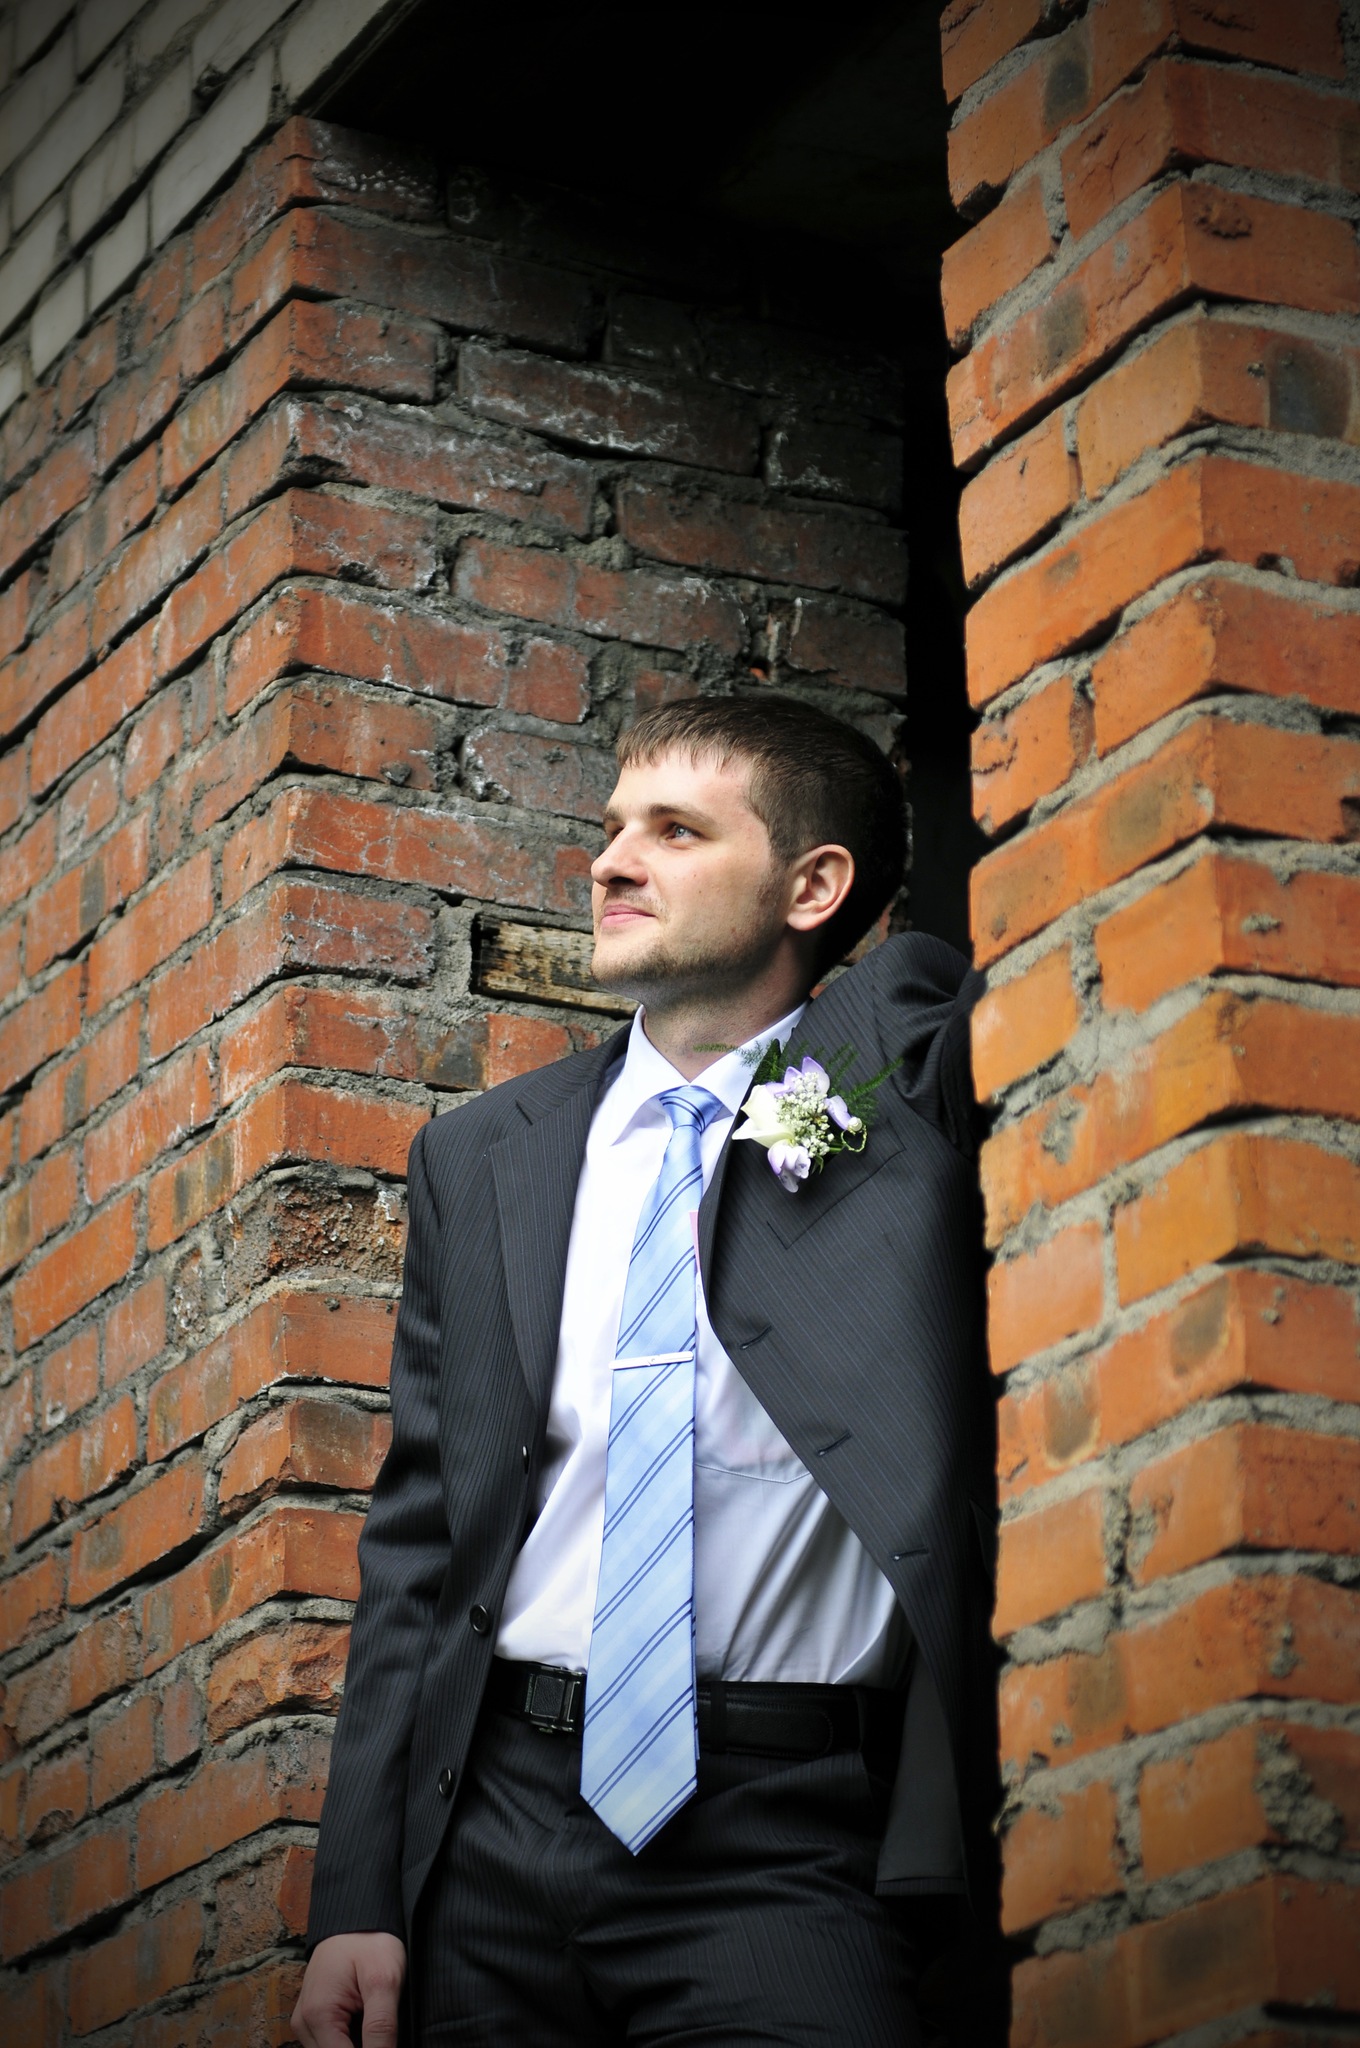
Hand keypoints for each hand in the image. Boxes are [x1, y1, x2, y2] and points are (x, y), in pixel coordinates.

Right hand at [292, 1932, 406, 2047]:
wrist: (357, 1917)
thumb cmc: (370, 1941)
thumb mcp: (384, 1980)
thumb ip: (381, 2027)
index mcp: (318, 2015)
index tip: (388, 2043)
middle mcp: (304, 2024)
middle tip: (385, 2029)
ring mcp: (306, 2023)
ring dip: (357, 2045)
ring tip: (373, 2019)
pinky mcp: (313, 2019)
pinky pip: (330, 2043)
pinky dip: (350, 2041)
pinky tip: (366, 2025)